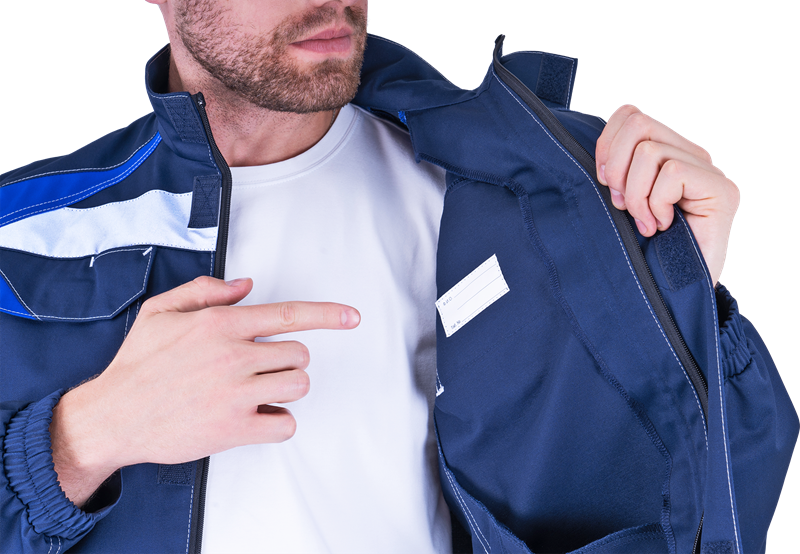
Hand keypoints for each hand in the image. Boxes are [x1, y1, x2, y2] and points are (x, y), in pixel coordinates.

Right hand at [50, 276, 359, 505]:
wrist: (112, 417)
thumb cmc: (137, 364)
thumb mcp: (161, 311)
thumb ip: (206, 291)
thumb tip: (246, 285)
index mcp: (221, 324)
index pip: (290, 314)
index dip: (329, 314)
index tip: (353, 317)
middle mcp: (234, 355)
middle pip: (299, 354)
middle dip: (284, 361)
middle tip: (255, 368)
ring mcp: (236, 394)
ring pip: (298, 386)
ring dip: (284, 389)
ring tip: (255, 392)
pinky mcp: (234, 429)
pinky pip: (285, 424)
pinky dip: (276, 422)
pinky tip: (254, 417)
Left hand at [595, 105, 739, 284]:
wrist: (672, 294)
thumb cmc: (642, 252)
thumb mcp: (617, 204)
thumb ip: (614, 173)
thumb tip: (594, 157)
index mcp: (666, 152)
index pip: (630, 114)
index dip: (606, 143)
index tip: (603, 182)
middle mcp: (691, 155)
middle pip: (638, 122)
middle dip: (617, 167)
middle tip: (622, 204)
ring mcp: (710, 171)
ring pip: (650, 150)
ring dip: (636, 194)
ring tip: (645, 222)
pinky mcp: (722, 190)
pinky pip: (671, 173)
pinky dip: (656, 203)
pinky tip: (663, 226)